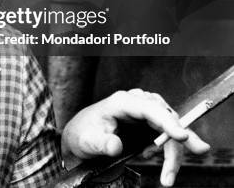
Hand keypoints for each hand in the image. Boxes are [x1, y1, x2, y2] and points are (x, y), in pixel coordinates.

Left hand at [61, 89, 210, 186]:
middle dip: (181, 137)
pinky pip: (167, 136)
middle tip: (196, 153)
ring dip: (175, 152)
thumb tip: (115, 146)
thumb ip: (101, 143)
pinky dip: (168, 152)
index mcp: (122, 102)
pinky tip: (152, 159)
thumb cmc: (84, 134)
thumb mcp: (88, 140)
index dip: (167, 121)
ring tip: (168, 177)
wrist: (82, 137)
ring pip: (171, 128)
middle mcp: (137, 104)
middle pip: (166, 117)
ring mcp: (145, 113)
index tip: (181, 136)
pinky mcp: (150, 124)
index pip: (150, 108)